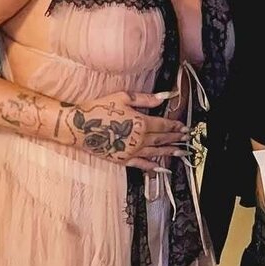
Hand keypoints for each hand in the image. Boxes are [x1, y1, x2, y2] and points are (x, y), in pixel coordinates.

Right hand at [70, 91, 187, 171]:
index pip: (163, 125)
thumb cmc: (98, 109)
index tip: (184, 127)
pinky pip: (141, 164)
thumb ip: (145, 99)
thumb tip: (164, 96)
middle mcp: (138, 139)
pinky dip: (152, 167)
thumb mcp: (123, 97)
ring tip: (181, 153)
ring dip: (169, 152)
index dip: (175, 126)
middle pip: (162, 139)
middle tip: (186, 140)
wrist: (78, 127)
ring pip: (155, 152)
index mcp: (140, 122)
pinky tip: (160, 168)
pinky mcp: (122, 160)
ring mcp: (130, 151)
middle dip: (175, 139)